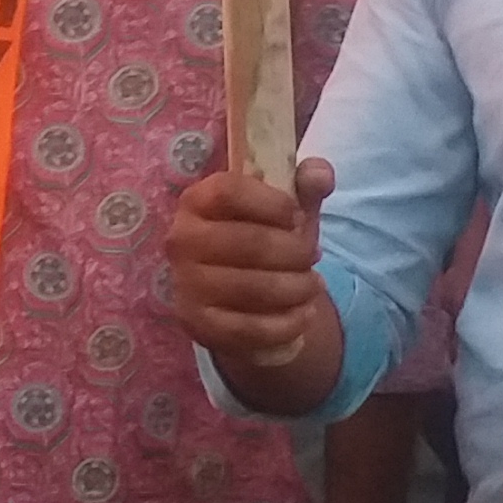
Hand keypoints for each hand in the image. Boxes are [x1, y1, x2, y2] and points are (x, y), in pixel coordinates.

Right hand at [167, 158, 339, 408]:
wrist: (238, 298)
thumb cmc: (262, 240)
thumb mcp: (284, 211)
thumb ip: (304, 187)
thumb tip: (321, 174)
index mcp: (196, 200)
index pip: (228, 191)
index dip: (272, 203)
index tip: (296, 216)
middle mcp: (181, 239)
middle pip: (248, 243)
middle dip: (295, 251)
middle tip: (313, 256)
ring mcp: (185, 284)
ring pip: (252, 288)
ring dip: (296, 287)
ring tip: (313, 285)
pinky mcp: (195, 323)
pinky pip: (248, 328)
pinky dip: (286, 323)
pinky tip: (304, 313)